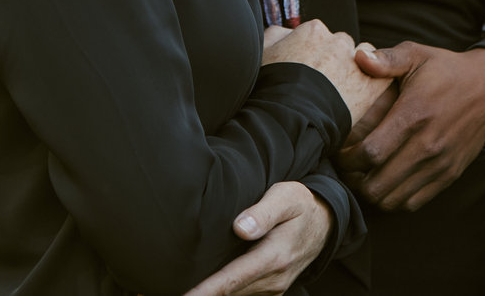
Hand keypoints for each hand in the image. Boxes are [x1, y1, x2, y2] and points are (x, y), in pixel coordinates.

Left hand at [180, 181, 330, 295]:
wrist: (325, 224)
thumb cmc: (300, 206)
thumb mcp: (287, 197)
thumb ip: (264, 212)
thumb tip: (241, 227)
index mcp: (274, 257)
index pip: (231, 280)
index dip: (204, 292)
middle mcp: (273, 279)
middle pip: (228, 294)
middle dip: (199, 294)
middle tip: (159, 292)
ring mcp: (272, 288)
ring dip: (210, 294)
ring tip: (177, 291)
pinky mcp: (269, 291)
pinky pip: (240, 295)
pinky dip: (222, 293)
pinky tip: (205, 288)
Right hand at [260, 20, 391, 125]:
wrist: (284, 120)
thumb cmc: (268, 88)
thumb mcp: (261, 53)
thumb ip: (276, 36)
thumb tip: (286, 32)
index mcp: (313, 30)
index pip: (319, 36)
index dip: (313, 54)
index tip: (307, 70)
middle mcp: (337, 41)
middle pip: (341, 46)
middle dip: (334, 60)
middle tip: (323, 84)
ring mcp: (356, 62)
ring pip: (364, 57)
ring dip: (356, 69)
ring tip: (342, 91)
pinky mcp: (371, 85)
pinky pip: (383, 76)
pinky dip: (376, 83)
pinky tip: (364, 95)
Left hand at [335, 43, 484, 211]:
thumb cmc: (448, 70)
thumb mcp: (418, 54)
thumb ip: (387, 59)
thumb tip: (358, 57)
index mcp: (414, 114)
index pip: (370, 153)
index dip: (347, 159)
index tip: (339, 152)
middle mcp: (428, 144)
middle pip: (376, 185)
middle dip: (354, 179)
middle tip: (347, 167)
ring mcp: (440, 163)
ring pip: (392, 200)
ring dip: (372, 192)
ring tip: (364, 176)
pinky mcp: (449, 174)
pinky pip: (413, 202)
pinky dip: (394, 199)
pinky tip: (387, 182)